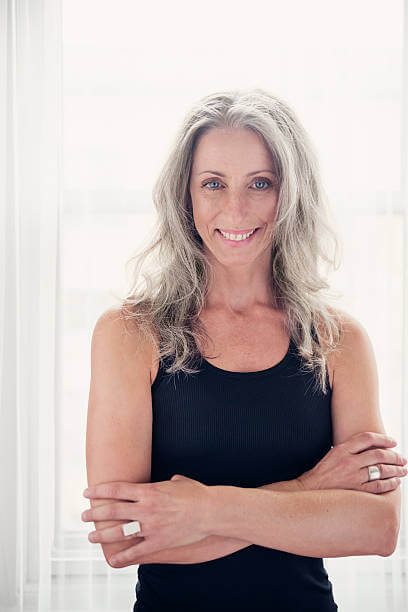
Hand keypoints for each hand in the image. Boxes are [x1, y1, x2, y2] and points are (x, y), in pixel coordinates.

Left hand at [81, 474, 210, 566]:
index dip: (99, 491)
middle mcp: (146, 508)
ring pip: (120, 531)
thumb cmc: (197, 494)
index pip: (117, 489)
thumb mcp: (179, 482)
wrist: (211, 511)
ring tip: (91, 536)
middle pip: (113, 510)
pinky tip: (112, 559)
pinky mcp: (159, 542)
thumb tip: (170, 480)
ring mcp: (151, 526)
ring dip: (102, 535)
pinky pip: (136, 551)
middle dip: (94, 513)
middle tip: (83, 515)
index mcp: (149, 490)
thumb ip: (169, 482)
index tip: (87, 492)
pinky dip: (123, 556)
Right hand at [298, 432, 407, 493]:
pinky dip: (390, 483)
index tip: (393, 442)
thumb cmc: (320, 474)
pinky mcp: (356, 491)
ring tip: (403, 470)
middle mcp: (349, 461)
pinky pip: (378, 486)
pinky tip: (395, 482)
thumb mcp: (331, 455)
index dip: (383, 439)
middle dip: (394, 456)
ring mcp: (353, 477)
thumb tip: (368, 449)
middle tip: (402, 458)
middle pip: (378, 454)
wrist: (309, 492)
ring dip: (395, 470)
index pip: (367, 438)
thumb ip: (348, 450)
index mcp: (341, 449)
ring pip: (381, 470)